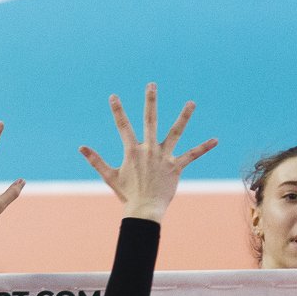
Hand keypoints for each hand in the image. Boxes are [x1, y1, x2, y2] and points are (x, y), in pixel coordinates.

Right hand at [79, 82, 217, 221]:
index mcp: (132, 151)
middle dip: (150, 101)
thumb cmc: (127, 195)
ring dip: (184, 116)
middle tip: (152, 85)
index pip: (123, 126)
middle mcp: (149, 150)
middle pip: (150, 120)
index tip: (114, 96)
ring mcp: (164, 157)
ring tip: (191, 103)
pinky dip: (204, 147)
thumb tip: (80, 148)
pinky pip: (192, 155)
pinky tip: (216, 140)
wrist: (144, 210)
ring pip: (175, 132)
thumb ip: (96, 160)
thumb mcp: (110, 176)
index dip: (117, 110)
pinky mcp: (176, 167)